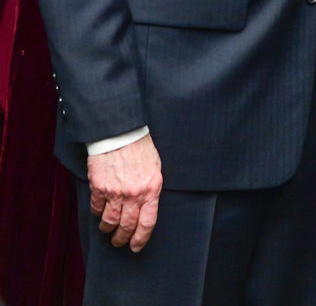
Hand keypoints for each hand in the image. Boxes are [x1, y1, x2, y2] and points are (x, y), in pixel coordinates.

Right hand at [87, 133, 162, 251]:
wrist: (120, 131)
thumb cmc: (140, 146)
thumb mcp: (155, 167)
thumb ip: (151, 188)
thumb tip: (146, 207)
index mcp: (151, 189)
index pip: (147, 223)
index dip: (141, 239)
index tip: (136, 247)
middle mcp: (134, 194)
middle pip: (127, 226)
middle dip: (122, 238)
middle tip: (119, 242)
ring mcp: (115, 192)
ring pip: (110, 222)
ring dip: (107, 229)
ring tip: (107, 230)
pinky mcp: (99, 187)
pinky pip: (97, 208)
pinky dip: (97, 213)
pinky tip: (99, 213)